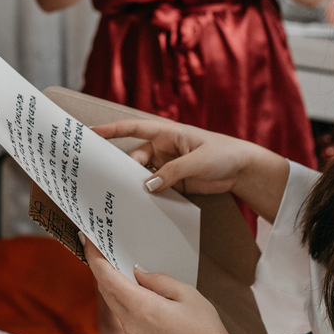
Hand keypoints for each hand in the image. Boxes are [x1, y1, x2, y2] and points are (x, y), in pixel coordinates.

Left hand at [82, 237, 235, 333]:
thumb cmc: (206, 331)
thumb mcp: (187, 294)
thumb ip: (157, 280)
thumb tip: (138, 273)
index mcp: (141, 308)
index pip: (107, 278)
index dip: (94, 258)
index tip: (88, 242)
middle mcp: (130, 326)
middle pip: (107, 292)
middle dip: (102, 270)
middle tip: (104, 251)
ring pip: (116, 307)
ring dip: (116, 289)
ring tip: (125, 272)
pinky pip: (126, 322)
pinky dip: (127, 306)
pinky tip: (141, 299)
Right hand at [91, 118, 287, 222]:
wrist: (244, 170)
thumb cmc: (223, 154)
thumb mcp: (198, 161)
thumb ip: (172, 172)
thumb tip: (147, 186)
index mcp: (167, 133)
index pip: (133, 129)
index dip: (110, 130)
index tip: (89, 133)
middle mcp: (163, 148)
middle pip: (135, 157)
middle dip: (123, 169)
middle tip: (109, 182)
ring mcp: (167, 166)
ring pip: (142, 175)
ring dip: (135, 184)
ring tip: (122, 196)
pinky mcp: (174, 182)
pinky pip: (155, 188)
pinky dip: (147, 196)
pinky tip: (140, 205)